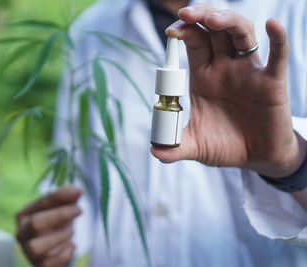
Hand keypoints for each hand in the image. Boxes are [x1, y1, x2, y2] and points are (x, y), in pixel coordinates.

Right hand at [16, 186, 81, 266]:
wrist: (56, 246)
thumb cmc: (57, 222)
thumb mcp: (63, 206)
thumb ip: (68, 196)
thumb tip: (77, 190)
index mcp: (24, 214)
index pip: (40, 202)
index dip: (59, 196)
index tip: (77, 193)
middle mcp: (21, 232)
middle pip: (35, 223)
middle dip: (60, 215)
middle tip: (79, 210)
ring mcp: (28, 251)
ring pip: (35, 247)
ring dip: (59, 237)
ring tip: (71, 230)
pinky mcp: (38, 265)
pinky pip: (47, 264)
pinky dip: (63, 254)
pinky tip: (72, 245)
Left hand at [151, 3, 306, 177]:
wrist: (256, 158)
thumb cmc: (225, 146)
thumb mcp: (196, 146)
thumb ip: (175, 148)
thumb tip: (155, 152)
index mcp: (203, 76)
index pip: (193, 43)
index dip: (184, 32)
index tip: (171, 31)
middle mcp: (224, 68)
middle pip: (214, 30)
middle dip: (201, 17)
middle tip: (186, 13)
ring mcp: (248, 71)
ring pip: (240, 34)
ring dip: (228, 22)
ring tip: (213, 19)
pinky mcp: (271, 82)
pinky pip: (277, 57)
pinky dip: (278, 40)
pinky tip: (272, 26)